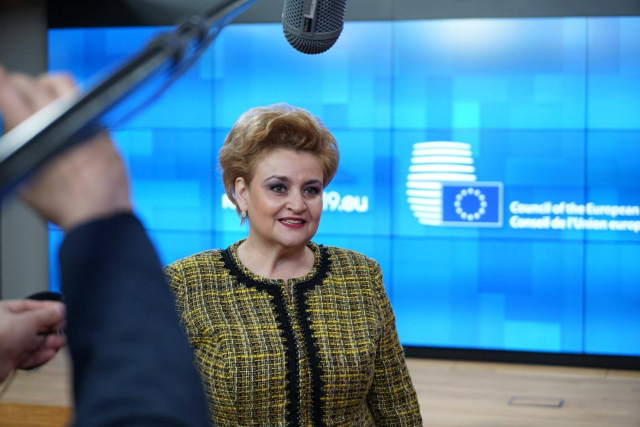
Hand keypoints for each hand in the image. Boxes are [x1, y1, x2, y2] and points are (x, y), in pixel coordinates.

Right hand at [0, 66, 131, 230]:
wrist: (102, 215)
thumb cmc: (63, 205)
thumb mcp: (23, 180)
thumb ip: (14, 150)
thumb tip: (11, 131)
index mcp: (34, 133)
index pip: (9, 91)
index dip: (1, 82)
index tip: (0, 77)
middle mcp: (61, 120)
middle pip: (32, 83)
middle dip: (18, 86)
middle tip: (13, 95)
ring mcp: (86, 121)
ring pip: (62, 83)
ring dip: (45, 85)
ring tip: (38, 98)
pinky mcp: (103, 126)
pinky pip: (85, 101)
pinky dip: (70, 102)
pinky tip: (64, 116)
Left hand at [0, 300, 65, 382]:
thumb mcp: (28, 320)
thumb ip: (47, 315)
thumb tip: (60, 309)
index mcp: (5, 312)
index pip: (30, 306)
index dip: (48, 309)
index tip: (62, 312)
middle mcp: (6, 327)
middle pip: (33, 326)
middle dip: (50, 328)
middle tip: (63, 329)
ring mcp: (7, 344)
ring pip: (32, 342)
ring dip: (48, 343)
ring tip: (60, 342)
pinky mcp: (9, 360)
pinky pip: (28, 357)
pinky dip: (40, 356)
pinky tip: (50, 354)